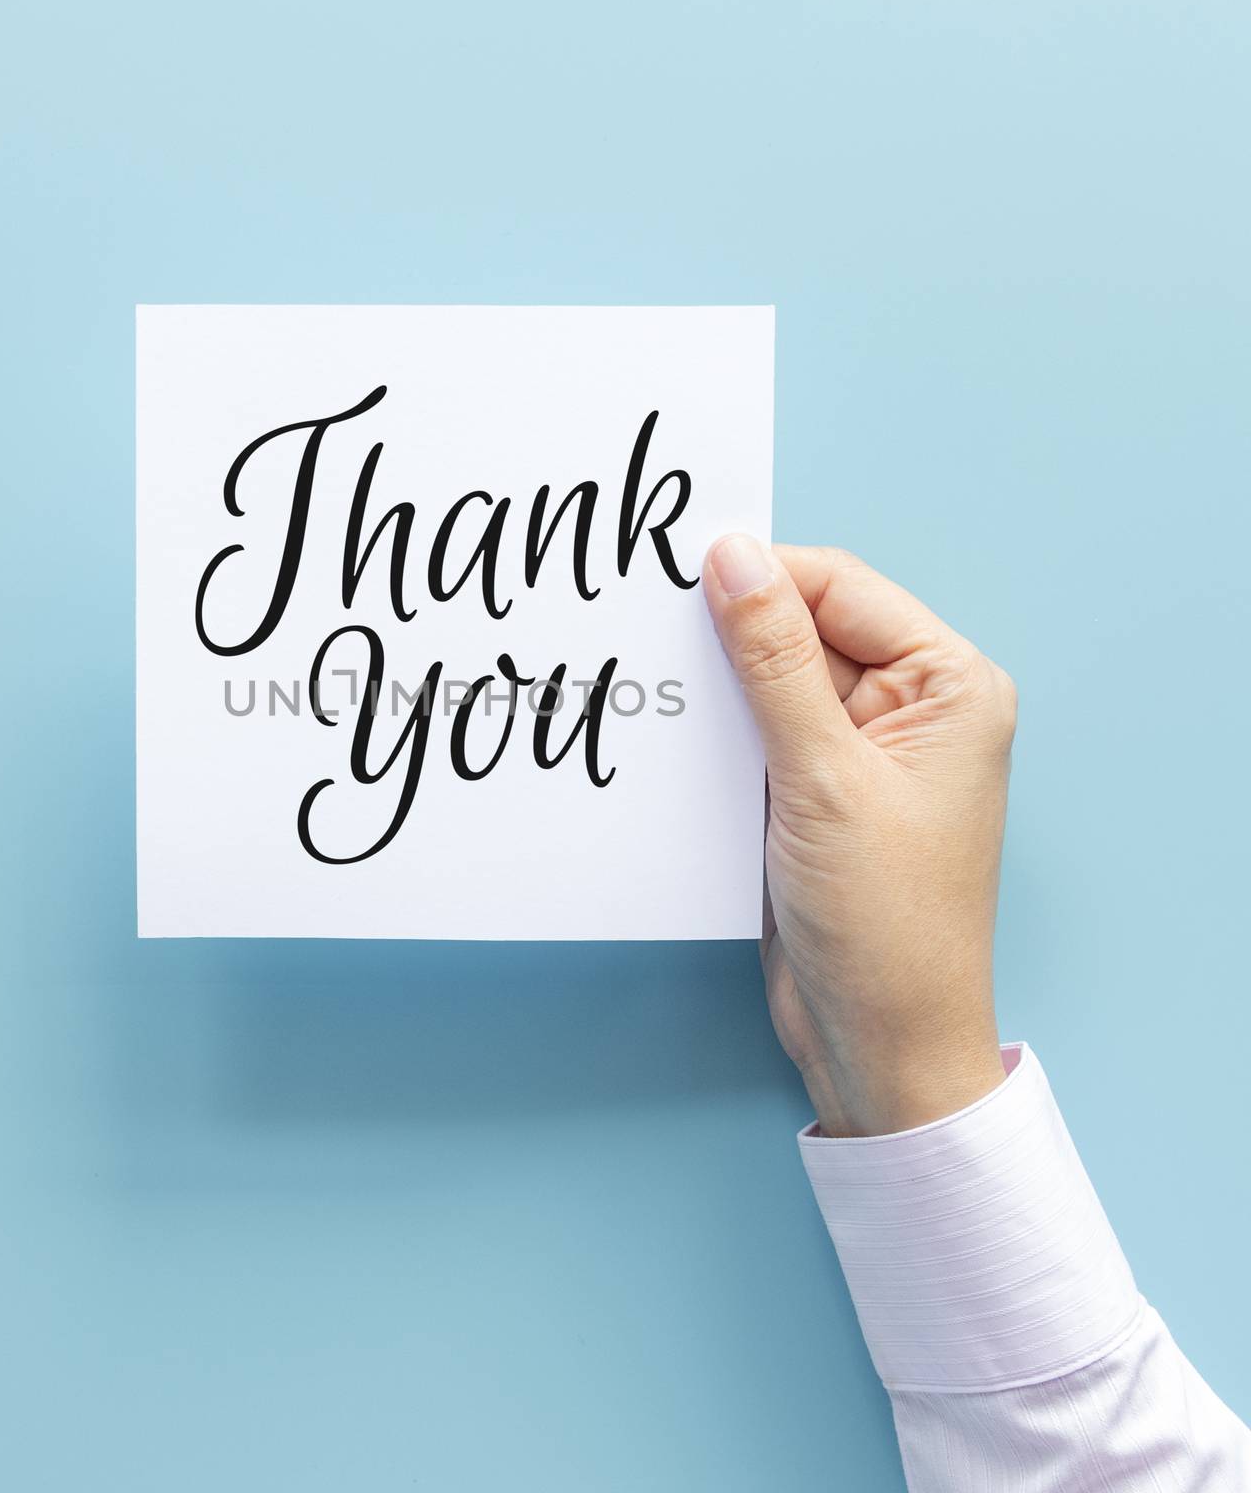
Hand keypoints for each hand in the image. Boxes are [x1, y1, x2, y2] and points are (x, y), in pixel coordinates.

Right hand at [702, 537, 1014, 1136]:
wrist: (879, 1044)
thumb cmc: (886, 922)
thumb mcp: (823, 777)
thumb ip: (773, 661)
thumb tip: (732, 556)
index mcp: (948, 685)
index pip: (840, 587)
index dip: (760, 576)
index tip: (676, 573)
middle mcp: (911, 708)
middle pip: (803, 628)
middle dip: (731, 636)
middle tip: (652, 635)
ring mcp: (860, 753)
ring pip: (771, 683)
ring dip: (716, 690)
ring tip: (656, 692)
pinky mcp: (816, 794)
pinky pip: (757, 736)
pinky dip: (716, 736)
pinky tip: (672, 742)